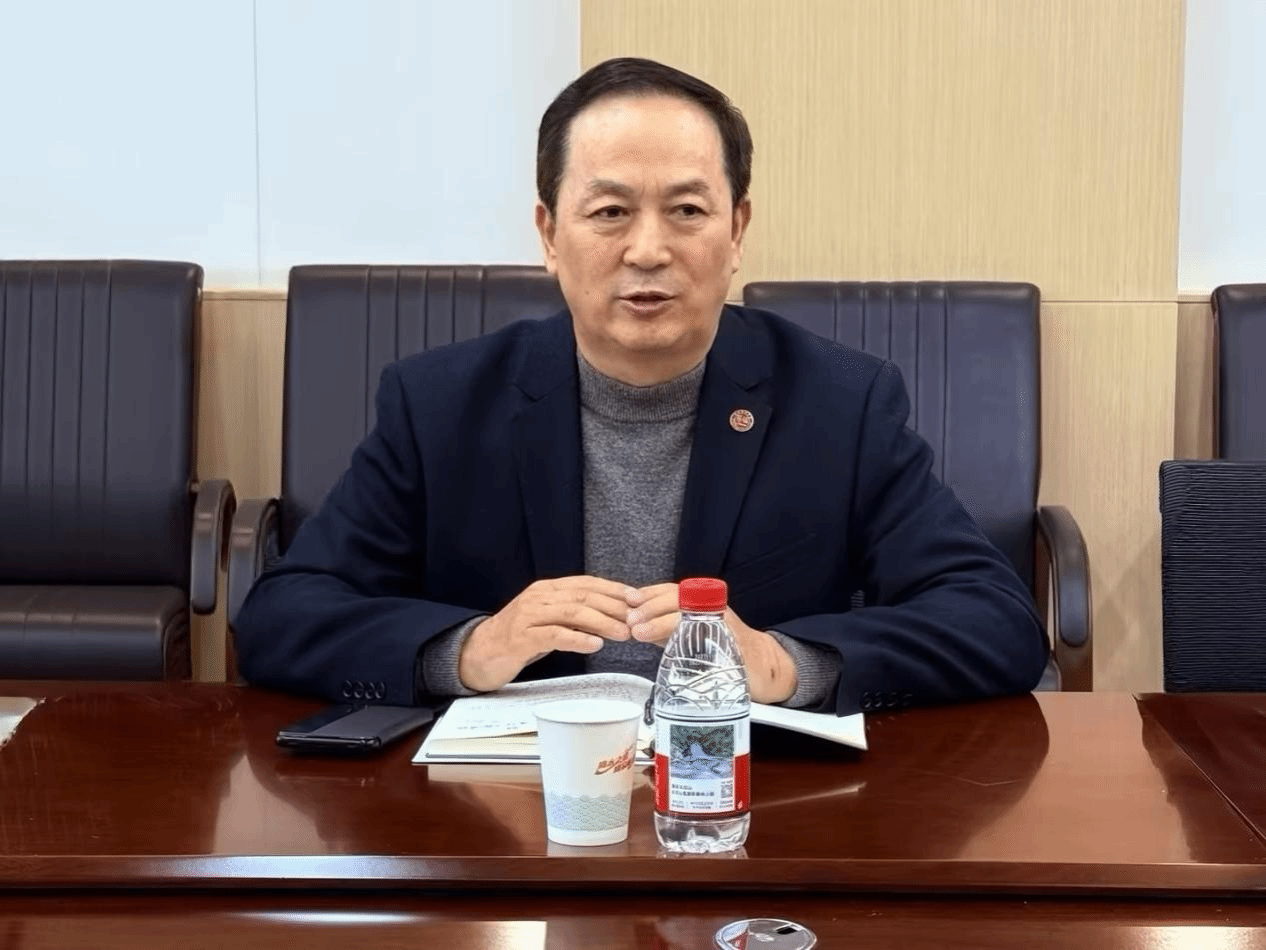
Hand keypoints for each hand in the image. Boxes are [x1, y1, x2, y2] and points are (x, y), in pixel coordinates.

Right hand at [458, 576, 632, 691]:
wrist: (477, 654)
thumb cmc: (517, 639)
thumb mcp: (548, 622)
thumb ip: (573, 616)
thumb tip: (610, 616)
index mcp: (546, 590)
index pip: (586, 583)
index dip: (614, 589)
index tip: (637, 598)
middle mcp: (538, 598)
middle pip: (583, 595)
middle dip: (614, 605)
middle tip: (637, 617)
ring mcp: (528, 616)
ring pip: (572, 613)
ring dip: (602, 622)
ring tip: (623, 632)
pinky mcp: (521, 638)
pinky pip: (554, 635)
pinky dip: (578, 639)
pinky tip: (595, 644)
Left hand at [626, 583, 797, 703]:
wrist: (758, 666)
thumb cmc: (720, 650)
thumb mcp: (686, 635)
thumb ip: (663, 629)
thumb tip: (633, 624)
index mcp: (700, 602)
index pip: (671, 590)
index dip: (649, 593)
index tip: (629, 599)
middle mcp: (711, 606)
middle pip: (679, 598)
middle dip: (651, 607)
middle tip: (630, 619)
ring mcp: (722, 621)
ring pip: (688, 614)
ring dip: (661, 621)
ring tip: (640, 631)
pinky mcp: (731, 640)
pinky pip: (706, 634)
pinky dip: (685, 637)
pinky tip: (669, 643)